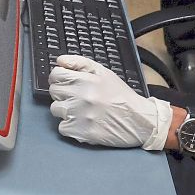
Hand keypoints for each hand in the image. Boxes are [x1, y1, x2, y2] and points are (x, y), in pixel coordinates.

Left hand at [48, 55, 171, 149]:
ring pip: (56, 110)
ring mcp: (80, 115)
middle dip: (63, 94)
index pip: (56, 75)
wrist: (140, 120)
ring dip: (66, 111)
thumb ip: (79, 63)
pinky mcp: (82, 132)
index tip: (67, 83)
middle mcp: (81, 96)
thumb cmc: (121, 96)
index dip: (60, 78)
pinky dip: (70, 127)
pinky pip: (62, 128)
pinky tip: (83, 123)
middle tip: (77, 98)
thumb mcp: (103, 72)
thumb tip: (59, 61)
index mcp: (86, 80)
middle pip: (54, 92)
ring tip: (81, 111)